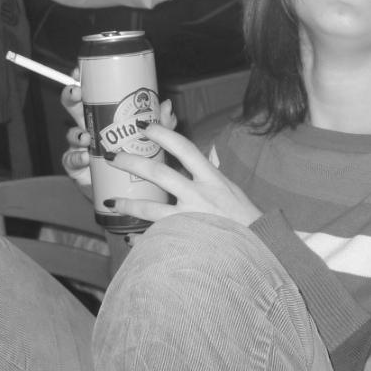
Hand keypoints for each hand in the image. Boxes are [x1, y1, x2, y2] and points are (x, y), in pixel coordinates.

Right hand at [60, 70, 177, 179]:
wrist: (128, 191)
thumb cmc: (137, 160)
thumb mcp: (152, 140)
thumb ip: (161, 125)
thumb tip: (167, 106)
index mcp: (104, 114)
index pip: (90, 93)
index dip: (81, 79)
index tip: (78, 70)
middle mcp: (90, 127)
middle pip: (73, 106)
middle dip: (71, 96)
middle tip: (76, 93)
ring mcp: (81, 147)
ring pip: (71, 134)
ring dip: (76, 132)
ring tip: (86, 136)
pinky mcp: (77, 167)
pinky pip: (70, 160)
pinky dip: (76, 158)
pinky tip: (84, 158)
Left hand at [106, 122, 261, 226]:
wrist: (259, 244)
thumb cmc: (244, 215)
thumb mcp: (228, 186)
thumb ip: (208, 171)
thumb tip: (194, 154)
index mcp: (212, 178)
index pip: (185, 148)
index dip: (163, 134)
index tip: (144, 126)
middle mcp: (200, 195)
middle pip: (160, 174)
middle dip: (133, 163)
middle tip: (113, 157)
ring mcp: (191, 219)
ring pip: (152, 209)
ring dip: (129, 204)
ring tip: (111, 202)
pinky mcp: (187, 240)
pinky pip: (158, 239)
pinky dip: (142, 239)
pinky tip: (130, 237)